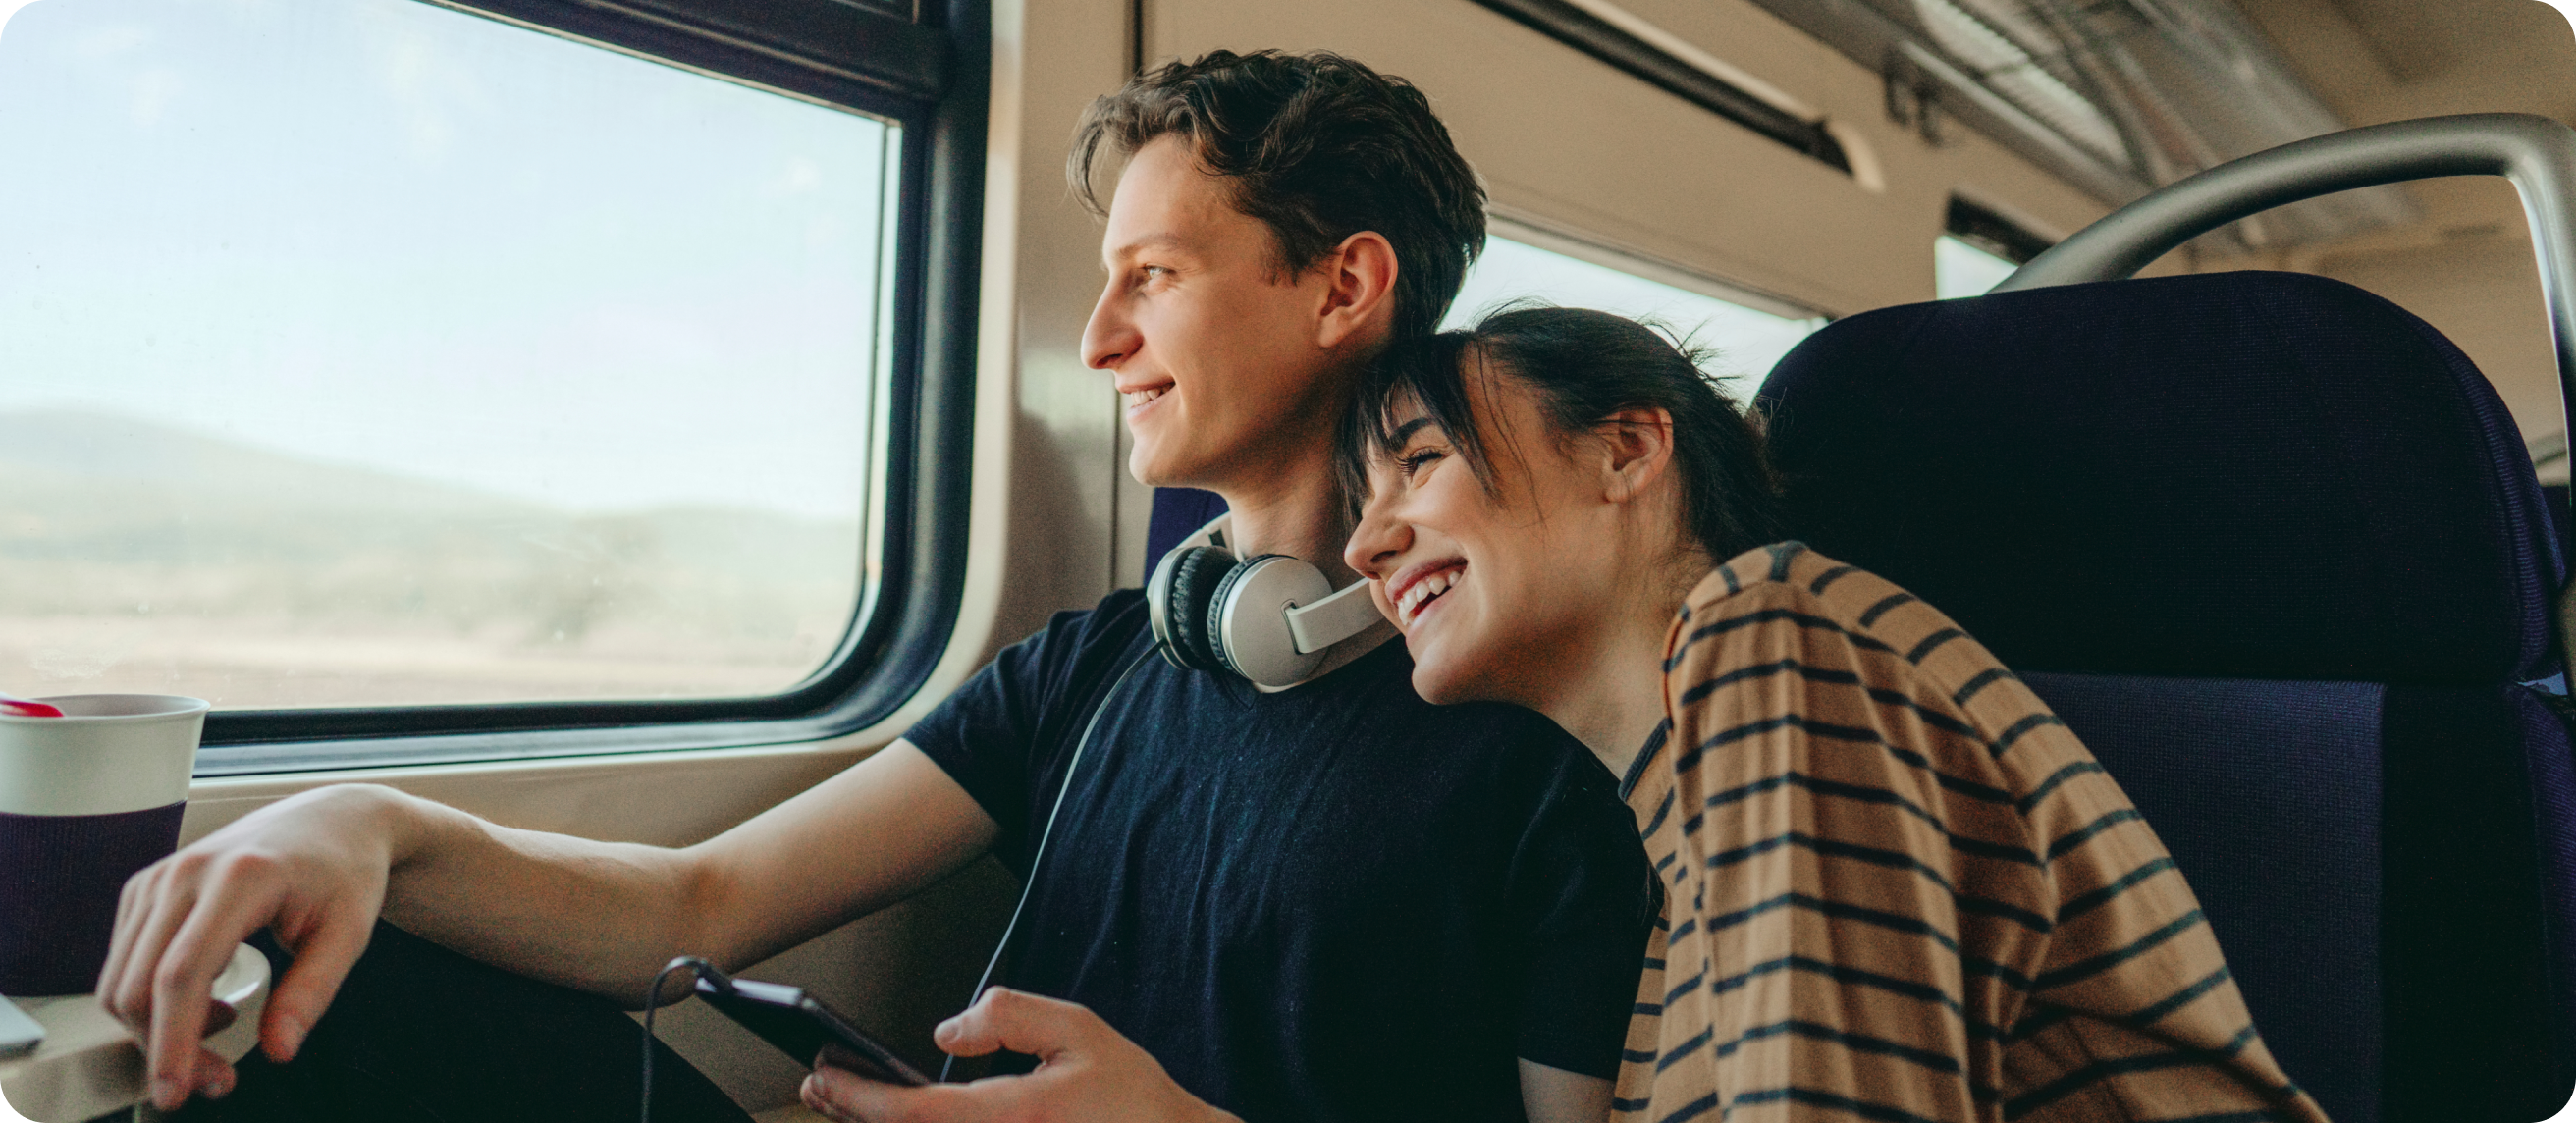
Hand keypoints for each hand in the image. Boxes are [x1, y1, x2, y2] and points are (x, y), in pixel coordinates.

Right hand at [96, 784, 405, 1110]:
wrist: (331, 821)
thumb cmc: (344, 872)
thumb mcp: (348, 934)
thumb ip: (313, 992)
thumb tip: (279, 1050)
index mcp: (240, 878)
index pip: (182, 974)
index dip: (172, 1041)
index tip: (177, 1090)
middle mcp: (185, 872)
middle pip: (140, 984)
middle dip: (165, 1047)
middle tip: (217, 1079)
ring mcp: (158, 877)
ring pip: (121, 978)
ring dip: (155, 1027)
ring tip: (222, 1034)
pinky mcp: (145, 888)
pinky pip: (126, 961)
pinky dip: (153, 999)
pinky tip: (206, 1002)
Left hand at [800, 988, 1238, 1122]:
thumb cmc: (1133, 1099)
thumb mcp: (1078, 1031)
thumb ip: (1008, 1017)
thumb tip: (945, 1033)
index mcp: (1012, 1116)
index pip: (913, 1112)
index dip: (859, 1095)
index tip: (826, 1074)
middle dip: (850, 1116)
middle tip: (819, 1087)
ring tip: (842, 1104)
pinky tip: (900, 1119)